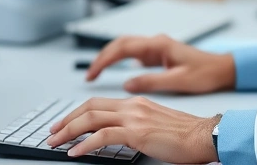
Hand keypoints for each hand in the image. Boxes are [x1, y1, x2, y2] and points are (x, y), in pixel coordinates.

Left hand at [46, 96, 219, 163]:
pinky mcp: (137, 132)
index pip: (98, 104)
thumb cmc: (185, 136)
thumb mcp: (155, 124)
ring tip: (56, 143)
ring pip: (90, 119)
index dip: (77, 113)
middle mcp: (132, 106)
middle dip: (66, 120)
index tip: (64, 124)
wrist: (204, 136)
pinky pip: (102, 136)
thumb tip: (116, 136)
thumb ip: (136, 125)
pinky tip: (75, 152)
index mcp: (136, 103)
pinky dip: (84, 144)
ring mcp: (134, 117)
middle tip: (52, 133)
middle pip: (89, 107)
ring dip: (68, 131)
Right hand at [85, 34, 235, 93]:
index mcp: (159, 45)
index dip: (104, 60)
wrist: (223, 69)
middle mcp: (156, 43)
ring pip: (126, 47)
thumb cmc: (206, 73)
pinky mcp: (159, 55)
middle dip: (102, 58)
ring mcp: (157, 48)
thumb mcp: (178, 81)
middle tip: (89, 75)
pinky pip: (134, 54)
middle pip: (120, 44)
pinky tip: (117, 71)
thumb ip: (151, 81)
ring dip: (110, 58)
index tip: (92, 73)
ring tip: (97, 73)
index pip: (123, 48)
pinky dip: (121, 60)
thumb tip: (127, 83)